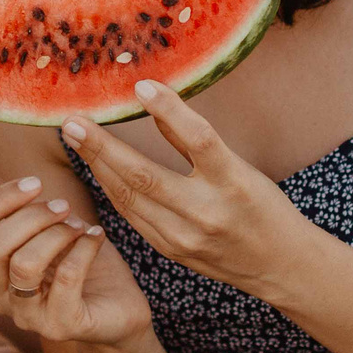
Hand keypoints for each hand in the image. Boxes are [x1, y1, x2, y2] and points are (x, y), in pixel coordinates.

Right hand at [0, 167, 154, 350]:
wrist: (118, 307)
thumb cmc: (75, 259)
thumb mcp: (42, 224)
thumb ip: (5, 202)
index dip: (0, 197)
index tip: (35, 183)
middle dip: (31, 216)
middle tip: (63, 206)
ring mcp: (28, 317)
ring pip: (24, 264)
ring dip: (55, 234)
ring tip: (78, 225)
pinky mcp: (62, 326)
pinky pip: (66, 278)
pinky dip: (84, 248)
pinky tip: (96, 236)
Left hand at [59, 83, 296, 292]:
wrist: (280, 266)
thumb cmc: (263, 207)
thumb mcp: (241, 168)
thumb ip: (196, 140)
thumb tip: (156, 99)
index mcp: (234, 183)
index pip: (199, 139)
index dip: (170, 111)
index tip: (142, 85)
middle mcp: (207, 213)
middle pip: (144, 176)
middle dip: (102, 147)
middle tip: (72, 121)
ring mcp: (184, 238)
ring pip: (128, 198)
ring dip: (97, 165)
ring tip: (75, 137)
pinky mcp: (170, 252)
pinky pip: (131, 216)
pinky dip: (111, 189)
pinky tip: (96, 167)